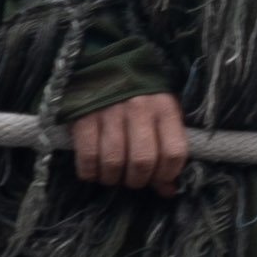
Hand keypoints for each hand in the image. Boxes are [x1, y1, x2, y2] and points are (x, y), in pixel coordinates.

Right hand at [66, 91, 188, 191]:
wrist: (104, 64)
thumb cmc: (140, 98)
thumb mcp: (161, 116)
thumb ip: (167, 150)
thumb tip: (168, 191)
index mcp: (165, 109)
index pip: (174, 152)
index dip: (167, 174)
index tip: (159, 178)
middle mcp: (140, 110)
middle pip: (143, 161)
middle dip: (138, 180)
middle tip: (133, 179)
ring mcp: (110, 113)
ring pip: (114, 162)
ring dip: (113, 178)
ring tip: (113, 175)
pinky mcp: (83, 118)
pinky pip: (87, 157)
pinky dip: (90, 172)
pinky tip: (93, 170)